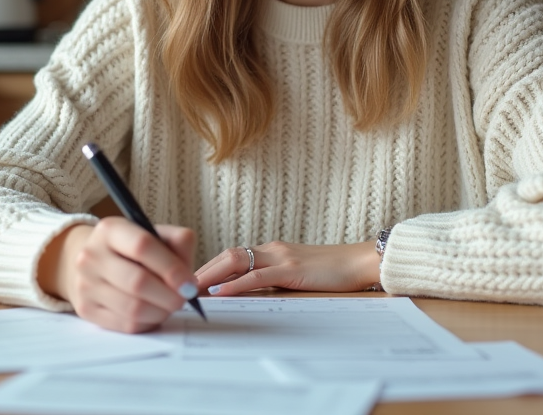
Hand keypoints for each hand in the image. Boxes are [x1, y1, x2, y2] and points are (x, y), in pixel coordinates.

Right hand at [37, 218, 197, 333]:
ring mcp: (85, 284)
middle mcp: (91, 255)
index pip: (142, 246)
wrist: (93, 262)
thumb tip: (188, 279)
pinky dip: (147, 323)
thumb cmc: (132, 250)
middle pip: (137, 282)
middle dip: (169, 296)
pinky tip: (153, 313)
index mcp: (110, 230)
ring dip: (160, 312)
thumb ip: (178, 244)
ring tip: (169, 305)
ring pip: (132, 308)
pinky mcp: (86, 309)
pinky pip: (125, 324)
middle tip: (184, 299)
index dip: (171, 267)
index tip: (189, 283)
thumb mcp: (154, 234)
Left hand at [196, 240, 379, 296]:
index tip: (191, 279)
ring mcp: (281, 257)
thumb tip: (252, 293)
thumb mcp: (298, 274)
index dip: (210, 266)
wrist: (361, 261)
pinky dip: (235, 283)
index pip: (232, 255)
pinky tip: (220, 291)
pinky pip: (256, 276)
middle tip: (180, 283)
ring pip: (236, 261)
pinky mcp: (291, 269)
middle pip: (227, 254)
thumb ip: (276, 279)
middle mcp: (272, 249)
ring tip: (191, 287)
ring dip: (211, 274)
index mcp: (272, 250)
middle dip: (202, 268)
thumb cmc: (333, 271)